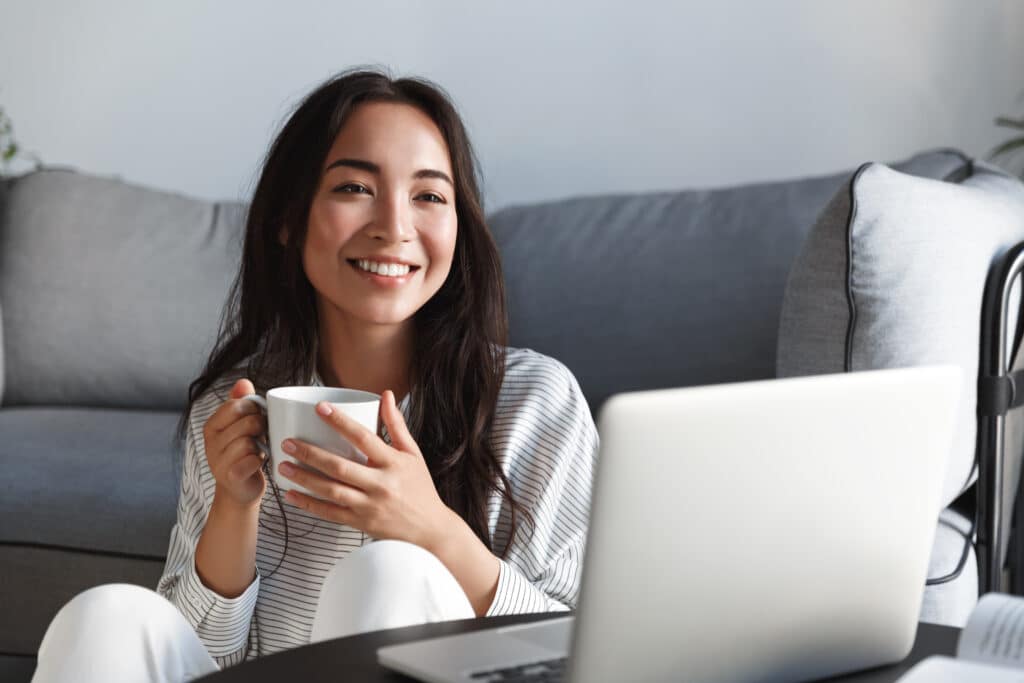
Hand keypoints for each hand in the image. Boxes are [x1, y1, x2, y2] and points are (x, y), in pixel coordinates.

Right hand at [202, 379, 267, 507]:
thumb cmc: (244, 453)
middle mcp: (210, 443)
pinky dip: (259, 461)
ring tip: (259, 449)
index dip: (253, 409)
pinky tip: (257, 463)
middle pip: (247, 422)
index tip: (258, 417)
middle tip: (261, 435)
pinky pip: (251, 460)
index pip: (235, 405)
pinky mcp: (229, 477)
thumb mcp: (241, 425)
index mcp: (212, 426)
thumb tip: (243, 381)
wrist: (240, 489)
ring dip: (260, 446)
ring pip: (249, 442)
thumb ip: (241, 402)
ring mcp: (217, 461)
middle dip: (261, 427)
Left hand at [279, 390, 454, 549]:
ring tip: (283, 465)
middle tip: (288, 442)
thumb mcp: (413, 454)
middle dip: (311, 454)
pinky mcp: (361, 523)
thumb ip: (396, 425)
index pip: (364, 438)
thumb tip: (386, 395)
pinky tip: (292, 495)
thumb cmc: (420, 490)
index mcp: (394, 464)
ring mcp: (369, 506)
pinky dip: (309, 504)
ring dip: (304, 478)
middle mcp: (381, 485)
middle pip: (340, 467)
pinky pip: (330, 513)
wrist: (429, 531)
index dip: (340, 422)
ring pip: (331, 491)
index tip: (319, 408)